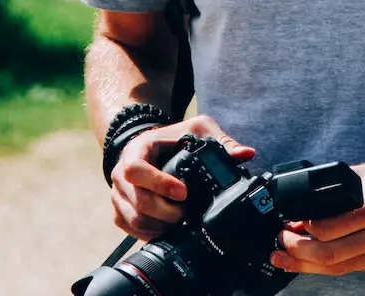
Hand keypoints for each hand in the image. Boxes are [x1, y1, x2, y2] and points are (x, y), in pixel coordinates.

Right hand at [108, 115, 255, 241]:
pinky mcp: (119, 209)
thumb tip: (246, 154)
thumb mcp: (197, 130)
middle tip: (186, 214)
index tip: (184, 193)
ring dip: (159, 225)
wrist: (150, 147)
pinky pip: (130, 228)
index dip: (159, 184)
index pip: (137, 169)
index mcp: (137, 150)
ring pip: (133, 219)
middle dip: (166, 212)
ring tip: (180, 222)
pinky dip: (150, 233)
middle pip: (137, 200)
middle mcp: (121, 172)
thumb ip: (221, 141)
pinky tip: (167, 229)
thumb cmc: (173, 138)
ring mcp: (118, 193)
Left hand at [270, 152, 364, 275]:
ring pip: (337, 267)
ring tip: (282, 258)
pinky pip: (349, 268)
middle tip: (279, 242)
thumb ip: (336, 189)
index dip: (302, 228)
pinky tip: (308, 261)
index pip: (328, 229)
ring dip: (306, 265)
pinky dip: (326, 266)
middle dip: (297, 251)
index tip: (288, 222)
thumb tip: (303, 203)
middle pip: (329, 255)